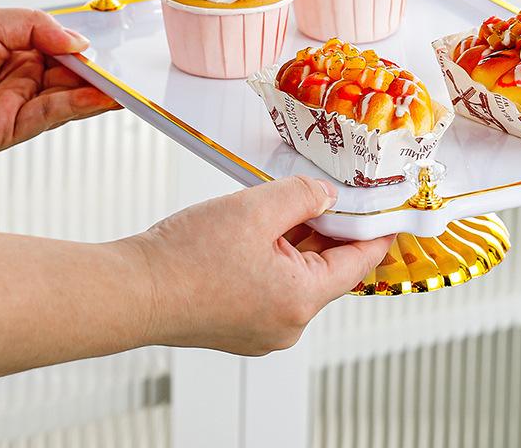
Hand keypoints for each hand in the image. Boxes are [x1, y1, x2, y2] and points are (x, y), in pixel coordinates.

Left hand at [0, 7, 119, 155]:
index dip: (87, 57)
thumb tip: (78, 43)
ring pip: (66, 102)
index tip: (109, 57)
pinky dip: (76, 107)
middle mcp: (19, 81)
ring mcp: (14, 107)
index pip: (64, 56)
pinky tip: (96, 98)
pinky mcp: (7, 131)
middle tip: (122, 75)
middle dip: (98, 79)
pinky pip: (48, 118)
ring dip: (96, 96)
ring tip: (119, 89)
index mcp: (16, 52)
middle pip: (71, 82)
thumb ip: (39, 26)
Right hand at [126, 175, 394, 355]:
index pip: (358, 262)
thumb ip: (303, 195)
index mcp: (301, 300)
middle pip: (328, 268)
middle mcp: (288, 323)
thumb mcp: (256, 208)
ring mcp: (263, 328)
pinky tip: (265, 227)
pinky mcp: (241, 324)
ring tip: (292, 203)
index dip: (375, 231)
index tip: (389, 213)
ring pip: (300, 275)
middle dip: (331, 228)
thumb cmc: (186, 257)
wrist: (132, 291)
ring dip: (300, 239)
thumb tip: (328, 196)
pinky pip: (275, 285)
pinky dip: (278, 256)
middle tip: (333, 192)